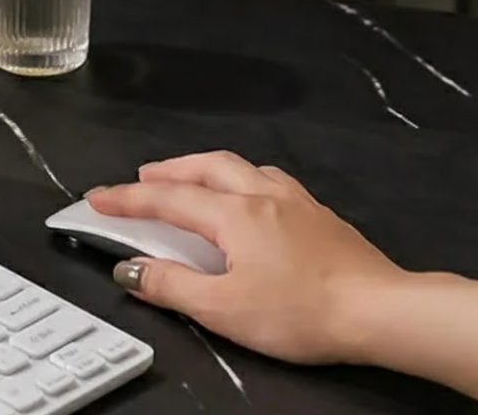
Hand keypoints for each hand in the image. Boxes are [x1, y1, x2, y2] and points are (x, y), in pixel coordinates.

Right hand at [86, 151, 404, 364]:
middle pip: (203, 165)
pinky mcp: (317, 212)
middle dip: (166, 169)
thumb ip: (171, 286)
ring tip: (187, 179)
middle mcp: (261, 194)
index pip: (166, 198)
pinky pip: (267, 177)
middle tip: (140, 179)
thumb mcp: (225, 309)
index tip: (96, 198)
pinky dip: (240, 176)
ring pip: (237, 165)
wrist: (380, 311)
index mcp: (233, 214)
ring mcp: (293, 199)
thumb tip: (130, 270)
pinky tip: (246, 194)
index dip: (126, 197)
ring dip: (202, 166)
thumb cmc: (302, 312)